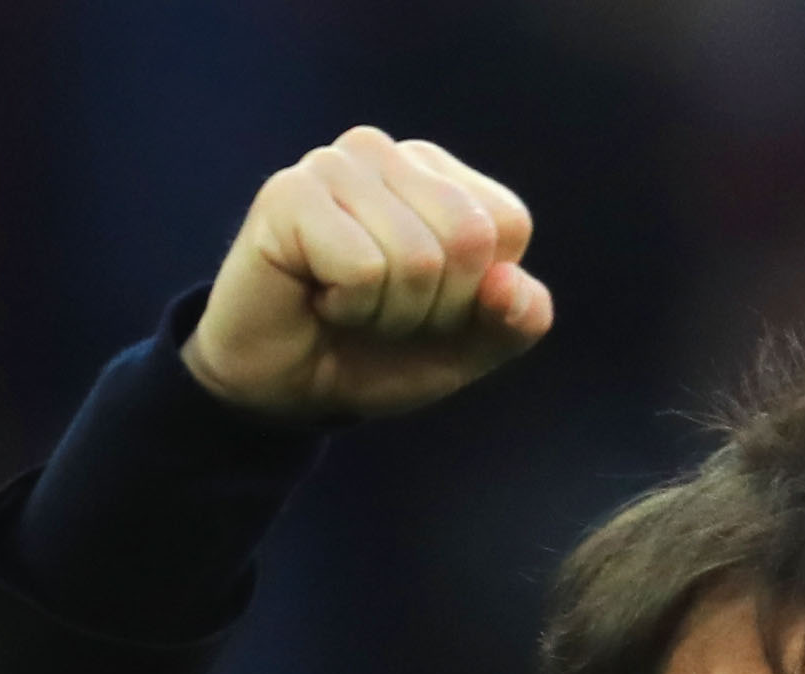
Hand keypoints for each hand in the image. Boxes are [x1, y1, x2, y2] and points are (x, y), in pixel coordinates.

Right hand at [182, 126, 552, 424]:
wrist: (287, 388)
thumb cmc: (377, 353)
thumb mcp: (470, 347)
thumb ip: (518, 319)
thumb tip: (509, 282)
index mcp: (443, 176)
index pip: (507, 224)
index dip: (478, 293)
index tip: (428, 305)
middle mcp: (389, 154)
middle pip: (468, 238)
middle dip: (435, 306)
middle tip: (383, 310)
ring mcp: (335, 165)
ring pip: (417, 257)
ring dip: (387, 313)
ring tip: (347, 306)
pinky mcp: (289, 193)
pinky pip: (363, 269)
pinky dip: (349, 308)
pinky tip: (317, 298)